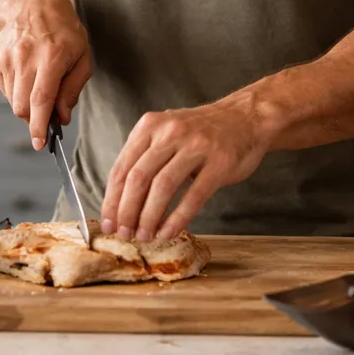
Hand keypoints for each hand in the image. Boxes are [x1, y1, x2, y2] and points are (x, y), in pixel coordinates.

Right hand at [0, 0, 92, 148]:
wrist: (30, 4)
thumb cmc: (62, 29)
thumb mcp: (81, 54)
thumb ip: (73, 87)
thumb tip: (63, 116)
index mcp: (52, 56)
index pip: (41, 99)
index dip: (40, 125)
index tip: (40, 143)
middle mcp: (25, 57)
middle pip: (23, 106)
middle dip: (35, 120)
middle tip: (49, 117)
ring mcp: (7, 58)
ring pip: (13, 101)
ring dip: (27, 106)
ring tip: (40, 87)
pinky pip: (6, 90)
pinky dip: (18, 93)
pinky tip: (28, 77)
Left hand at [100, 98, 267, 242]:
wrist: (245, 117)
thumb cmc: (201, 133)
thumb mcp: (166, 133)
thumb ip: (145, 157)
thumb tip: (121, 201)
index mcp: (150, 125)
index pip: (122, 167)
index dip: (112, 199)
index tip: (107, 222)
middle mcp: (171, 132)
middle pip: (138, 177)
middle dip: (127, 211)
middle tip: (124, 233)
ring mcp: (196, 146)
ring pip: (163, 187)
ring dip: (149, 217)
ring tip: (144, 236)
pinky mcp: (219, 162)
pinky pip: (193, 196)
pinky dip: (177, 218)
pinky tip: (168, 232)